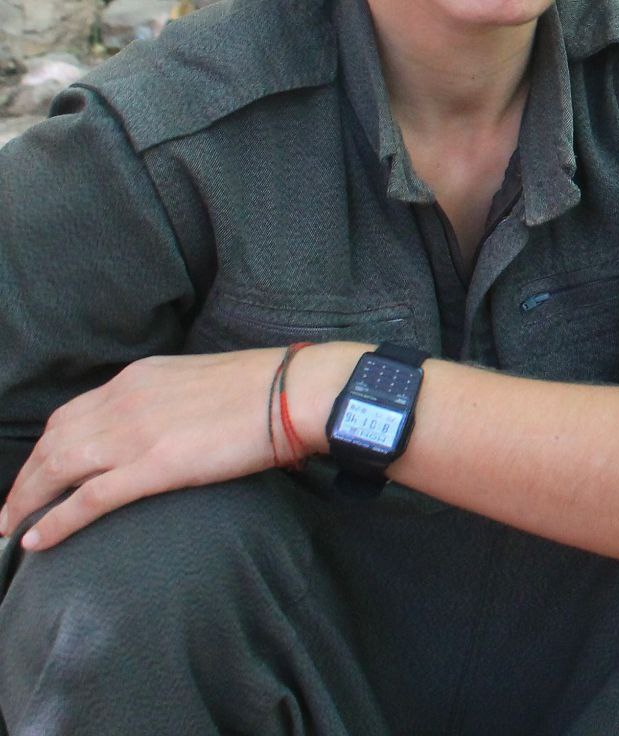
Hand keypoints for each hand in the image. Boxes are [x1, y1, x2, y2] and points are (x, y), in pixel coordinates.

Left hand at [0, 349, 285, 550]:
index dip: (44, 448)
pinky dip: (56, 521)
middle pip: (53, 441)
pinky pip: (88, 498)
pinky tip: (36, 539)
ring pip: (58, 468)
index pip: (70, 414)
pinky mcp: (154, 466)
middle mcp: (125, 400)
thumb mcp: (197, 381)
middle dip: (25, 478)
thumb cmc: (260, 388)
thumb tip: (159, 426)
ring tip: (9, 527)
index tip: (35, 473)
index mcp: (137, 378)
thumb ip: (166, 398)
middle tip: (8, 509)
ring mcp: (136, 433)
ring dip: (26, 500)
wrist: (290, 392)